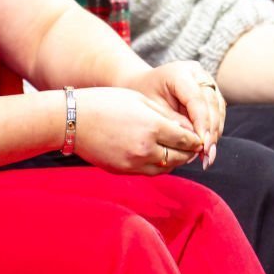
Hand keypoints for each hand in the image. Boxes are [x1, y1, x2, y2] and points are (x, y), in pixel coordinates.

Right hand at [72, 87, 203, 173]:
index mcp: (153, 127)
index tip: (201, 135)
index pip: (187, 139)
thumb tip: (190, 128)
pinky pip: (149, 172)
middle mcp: (145, 149)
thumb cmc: (107, 102)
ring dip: (175, 161)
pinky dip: (158, 166)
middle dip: (189, 151)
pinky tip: (158, 155)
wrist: (72, 120)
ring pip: (166, 168)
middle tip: (194, 144)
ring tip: (177, 150)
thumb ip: (167, 116)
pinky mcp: (123, 171)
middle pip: (180, 157)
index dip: (197, 138)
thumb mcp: (141, 101)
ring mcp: (133, 164)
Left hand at [129, 60, 223, 166]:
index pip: (197, 100)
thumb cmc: (145, 95)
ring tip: (209, 155)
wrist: (144, 84)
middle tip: (208, 154)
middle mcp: (197, 73)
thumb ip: (174, 122)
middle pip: (212, 103)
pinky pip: (218, 111)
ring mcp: (206, 80)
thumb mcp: (154, 109)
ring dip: (215, 132)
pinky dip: (214, 129)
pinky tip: (209, 146)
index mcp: (180, 73)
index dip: (202, 123)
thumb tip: (194, 141)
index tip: (202, 144)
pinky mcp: (211, 91)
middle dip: (211, 131)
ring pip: (218, 108)